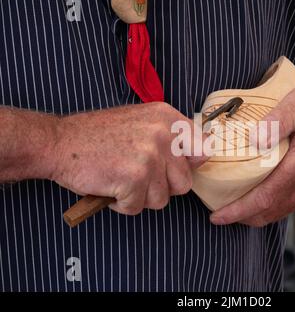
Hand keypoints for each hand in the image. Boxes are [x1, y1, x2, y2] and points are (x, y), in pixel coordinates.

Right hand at [49, 102, 205, 214]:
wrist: (59, 141)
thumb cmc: (98, 135)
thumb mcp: (141, 122)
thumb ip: (170, 137)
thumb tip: (201, 156)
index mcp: (167, 118)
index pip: (204, 148)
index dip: (190, 165)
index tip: (173, 168)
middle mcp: (163, 134)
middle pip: (184, 182)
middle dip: (162, 187)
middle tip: (139, 177)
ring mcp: (149, 157)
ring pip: (162, 199)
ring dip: (141, 197)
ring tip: (122, 181)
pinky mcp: (134, 179)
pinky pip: (138, 207)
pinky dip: (123, 204)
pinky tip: (111, 188)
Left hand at [210, 85, 294, 226]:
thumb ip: (275, 121)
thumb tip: (252, 140)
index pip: (263, 199)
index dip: (237, 211)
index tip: (216, 217)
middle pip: (268, 212)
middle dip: (241, 217)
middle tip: (218, 214)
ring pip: (278, 212)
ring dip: (254, 214)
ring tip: (233, 208)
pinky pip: (289, 206)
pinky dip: (269, 207)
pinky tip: (258, 198)